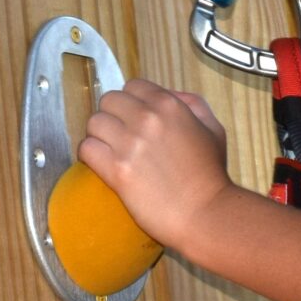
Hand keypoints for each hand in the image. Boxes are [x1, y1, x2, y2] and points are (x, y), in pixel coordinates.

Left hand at [77, 78, 230, 254]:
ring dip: (99, 135)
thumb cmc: (211, 176)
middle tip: (118, 134)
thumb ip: (193, 104)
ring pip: (94, 123)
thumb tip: (171, 96)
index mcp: (169, 105)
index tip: (132, 116)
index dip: (130, 101)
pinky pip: (87, 149)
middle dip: (112, 116)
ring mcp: (130, 144)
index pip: (132, 86)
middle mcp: (147, 119)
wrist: (205, 214)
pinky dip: (90, 155)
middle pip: (108, 101)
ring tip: (108, 149)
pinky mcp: (117, 170)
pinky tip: (100, 163)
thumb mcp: (213, 129)